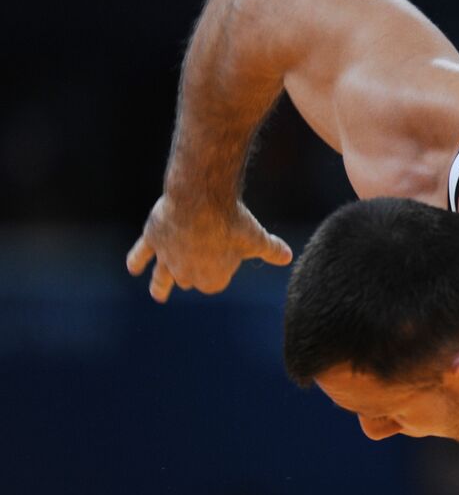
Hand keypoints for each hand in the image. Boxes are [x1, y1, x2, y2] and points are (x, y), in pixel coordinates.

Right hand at [126, 195, 291, 302]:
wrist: (201, 200)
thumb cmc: (233, 222)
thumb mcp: (257, 238)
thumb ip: (271, 250)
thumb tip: (288, 257)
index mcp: (212, 278)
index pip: (214, 283)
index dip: (222, 269)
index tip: (228, 256)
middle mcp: (186, 273)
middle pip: (189, 279)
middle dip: (194, 274)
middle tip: (201, 260)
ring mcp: (167, 257)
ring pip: (162, 277)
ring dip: (160, 286)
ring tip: (159, 295)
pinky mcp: (153, 239)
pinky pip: (141, 254)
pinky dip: (137, 261)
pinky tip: (133, 268)